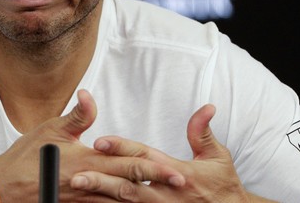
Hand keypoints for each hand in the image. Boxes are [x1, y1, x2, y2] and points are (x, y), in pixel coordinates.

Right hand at [0, 90, 184, 201]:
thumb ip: (77, 115)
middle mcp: (90, 182)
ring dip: (142, 198)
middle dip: (156, 185)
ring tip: (163, 197)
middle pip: (130, 184)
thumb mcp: (51, 130)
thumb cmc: (26, 157)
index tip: (173, 169)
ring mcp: (84, 199)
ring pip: (119, 201)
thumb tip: (89, 95)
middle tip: (180, 185)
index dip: (151, 166)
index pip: (126, 163)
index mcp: (87, 161)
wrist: (3, 188)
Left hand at [70, 104, 257, 201]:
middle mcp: (166, 193)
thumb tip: (206, 107)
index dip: (121, 148)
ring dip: (101, 196)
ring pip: (126, 202)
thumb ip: (202, 133)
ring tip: (78, 191)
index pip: (144, 157)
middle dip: (102, 179)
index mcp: (178, 172)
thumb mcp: (217, 157)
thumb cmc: (223, 185)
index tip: (99, 141)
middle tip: (77, 174)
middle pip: (128, 184)